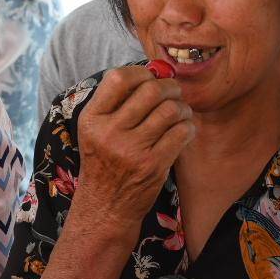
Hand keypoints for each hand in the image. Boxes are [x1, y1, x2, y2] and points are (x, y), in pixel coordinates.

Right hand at [74, 64, 196, 227]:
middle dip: (169, 88)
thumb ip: (117, 103)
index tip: (150, 80)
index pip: (119, 78)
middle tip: (173, 94)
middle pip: (151, 91)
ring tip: (179, 114)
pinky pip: (182, 132)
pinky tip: (183, 131)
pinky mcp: (153, 165)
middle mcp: (109, 133)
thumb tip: (155, 72)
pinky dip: (188, 128)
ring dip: (182, 108)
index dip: (141, 73)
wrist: (105, 206)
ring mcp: (131, 150)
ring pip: (171, 110)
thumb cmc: (104, 162)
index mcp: (91, 119)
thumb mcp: (96, 131)